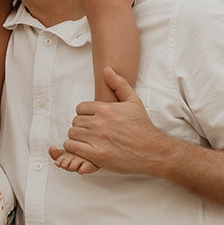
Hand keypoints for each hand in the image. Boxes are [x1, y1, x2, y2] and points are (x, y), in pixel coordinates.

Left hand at [55, 68, 176, 177]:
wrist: (151, 150)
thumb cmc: (142, 126)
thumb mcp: (134, 101)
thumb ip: (119, 84)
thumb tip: (107, 69)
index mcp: (105, 109)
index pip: (80, 108)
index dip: (85, 115)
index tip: (92, 121)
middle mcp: (99, 122)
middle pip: (75, 121)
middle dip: (81, 126)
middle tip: (91, 133)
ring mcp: (96, 139)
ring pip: (72, 134)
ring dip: (77, 138)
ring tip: (87, 141)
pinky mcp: (96, 155)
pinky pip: (72, 147)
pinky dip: (74, 148)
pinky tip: (84, 149)